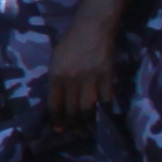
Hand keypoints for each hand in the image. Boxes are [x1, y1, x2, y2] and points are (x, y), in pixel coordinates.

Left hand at [43, 5, 119, 122]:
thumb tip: (58, 100)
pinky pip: (105, 100)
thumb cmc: (71, 42)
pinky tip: (103, 116)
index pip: (54, 105)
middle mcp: (71, 81)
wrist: (93, 28)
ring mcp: (90, 80)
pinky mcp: (107, 78)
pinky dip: (104, 110)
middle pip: (71, 110)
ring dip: (88, 123)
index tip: (59, 129)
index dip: (56, 120)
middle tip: (74, 133)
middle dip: (72, 125)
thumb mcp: (56, 60)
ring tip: (88, 130)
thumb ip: (56, 80)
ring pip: (88, 109)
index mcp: (56, 76)